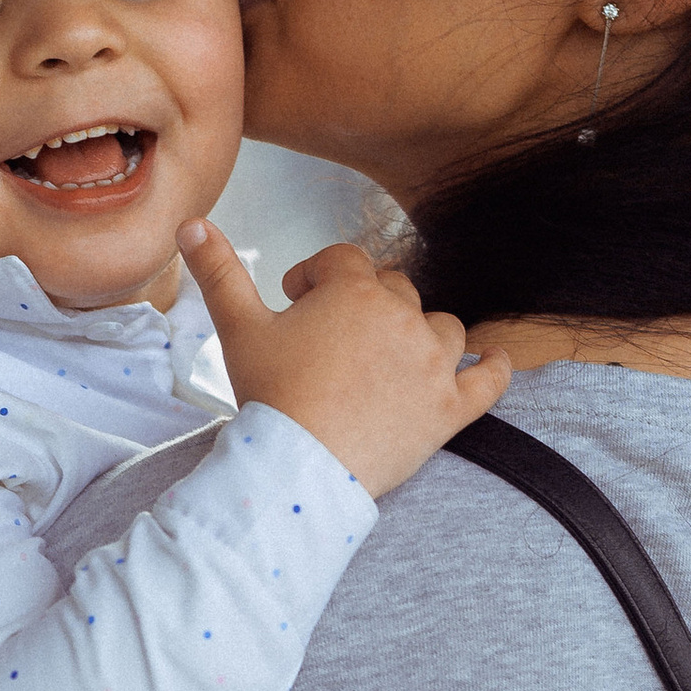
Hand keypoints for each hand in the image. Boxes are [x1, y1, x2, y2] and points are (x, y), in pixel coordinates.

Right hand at [180, 217, 508, 497]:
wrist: (300, 467)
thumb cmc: (270, 398)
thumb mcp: (238, 330)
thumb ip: (218, 272)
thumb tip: (190, 222)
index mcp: (353, 291)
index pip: (343, 261)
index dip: (317, 276)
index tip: (296, 300)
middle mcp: (402, 317)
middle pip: (396, 291)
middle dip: (368, 305)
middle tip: (335, 340)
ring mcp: (432, 363)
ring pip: (444, 328)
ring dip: (423, 335)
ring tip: (396, 356)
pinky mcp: (450, 408)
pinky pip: (489, 380)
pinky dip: (496, 369)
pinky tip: (500, 361)